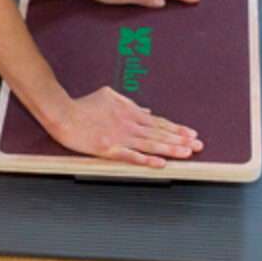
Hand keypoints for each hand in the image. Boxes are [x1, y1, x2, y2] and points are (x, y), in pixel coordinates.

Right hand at [47, 86, 203, 168]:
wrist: (63, 113)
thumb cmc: (85, 105)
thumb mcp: (110, 96)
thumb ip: (130, 104)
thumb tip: (147, 111)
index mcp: (130, 112)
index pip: (159, 122)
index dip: (176, 129)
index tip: (191, 134)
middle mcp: (129, 124)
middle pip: (159, 133)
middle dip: (180, 140)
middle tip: (198, 146)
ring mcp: (120, 137)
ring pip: (150, 144)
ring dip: (170, 149)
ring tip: (187, 154)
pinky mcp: (108, 149)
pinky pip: (131, 156)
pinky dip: (146, 160)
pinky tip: (160, 164)